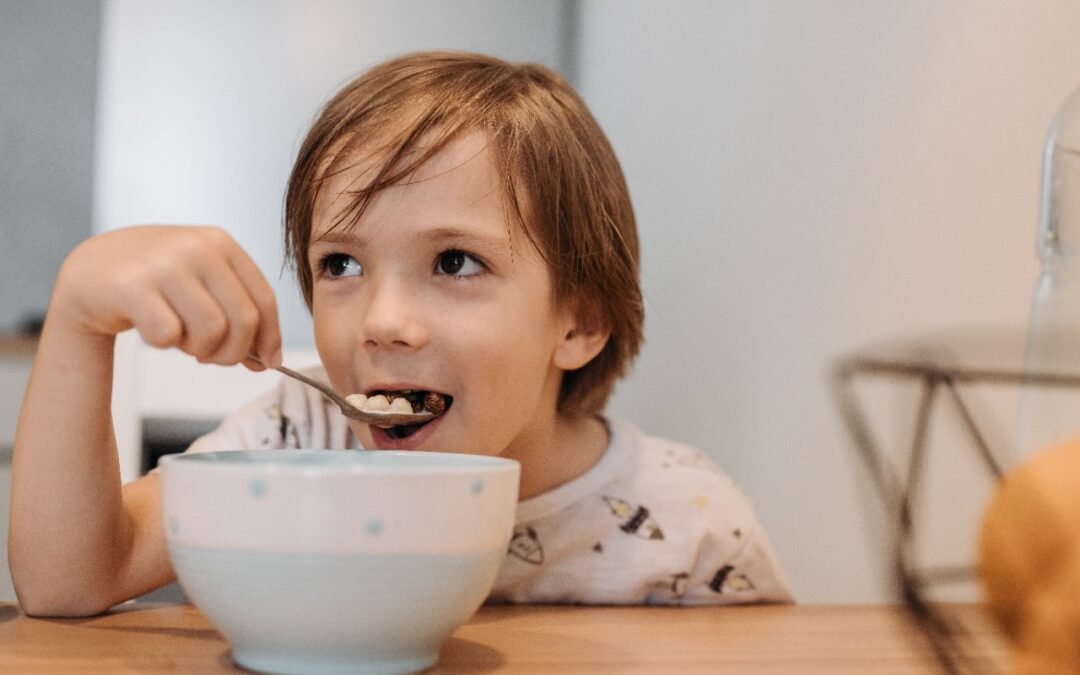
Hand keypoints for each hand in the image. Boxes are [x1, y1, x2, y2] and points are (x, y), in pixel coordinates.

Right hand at [52, 225, 281, 368]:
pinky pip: (168, 336)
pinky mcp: (132, 287)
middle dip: (233, 352)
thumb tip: (268, 359)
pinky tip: (152, 329)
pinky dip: (164, 344)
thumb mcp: (203, 283)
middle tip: (212, 356)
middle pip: (243, 320)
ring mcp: (164, 264)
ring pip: (211, 331)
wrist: (91, 271)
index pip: (263, 298)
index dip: (271, 337)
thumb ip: (237, 313)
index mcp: (221, 243)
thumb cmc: (155, 281)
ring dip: (199, 349)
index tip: (268, 362)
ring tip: (182, 340)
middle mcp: (196, 248)